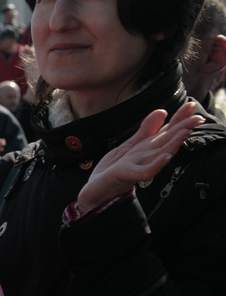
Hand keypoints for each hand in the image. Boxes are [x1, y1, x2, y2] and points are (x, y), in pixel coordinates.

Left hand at [77, 102, 203, 212]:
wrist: (96, 190)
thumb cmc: (114, 169)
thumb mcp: (130, 145)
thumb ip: (146, 130)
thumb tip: (162, 111)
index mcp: (148, 148)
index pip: (167, 131)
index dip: (179, 118)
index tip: (192, 105)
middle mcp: (147, 156)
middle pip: (167, 141)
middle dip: (183, 129)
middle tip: (198, 118)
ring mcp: (139, 166)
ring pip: (160, 154)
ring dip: (174, 144)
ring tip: (185, 132)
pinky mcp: (128, 175)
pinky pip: (146, 171)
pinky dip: (156, 165)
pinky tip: (166, 157)